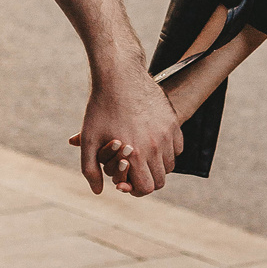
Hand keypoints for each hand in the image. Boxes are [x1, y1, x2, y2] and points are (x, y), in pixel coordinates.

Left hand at [68, 62, 184, 196]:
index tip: (126, 183)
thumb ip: (90, 170)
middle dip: (147, 180)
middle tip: (134, 172)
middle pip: (161, 180)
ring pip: (171, 164)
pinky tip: (153, 143)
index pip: (147, 188)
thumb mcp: (89, 139)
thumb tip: (99, 191)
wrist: (119, 76)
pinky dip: (168, 150)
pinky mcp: (173, 121)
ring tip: (142, 157)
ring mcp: (167, 133)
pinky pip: (178, 147)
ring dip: (158, 166)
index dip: (136, 189)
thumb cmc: (100, 108)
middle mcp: (156, 146)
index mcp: (136, 154)